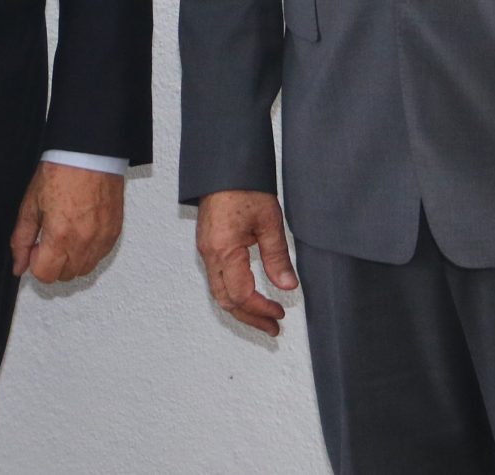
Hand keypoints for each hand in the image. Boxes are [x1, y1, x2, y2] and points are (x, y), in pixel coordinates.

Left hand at [9, 161, 124, 283]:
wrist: (89, 153)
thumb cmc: (62, 171)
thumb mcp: (30, 204)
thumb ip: (21, 239)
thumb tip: (18, 264)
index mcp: (59, 235)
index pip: (45, 275)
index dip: (35, 262)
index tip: (36, 246)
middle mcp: (83, 241)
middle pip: (64, 275)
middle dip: (53, 262)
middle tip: (50, 238)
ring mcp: (101, 238)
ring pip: (84, 269)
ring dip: (72, 259)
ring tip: (67, 234)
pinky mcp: (114, 232)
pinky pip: (100, 256)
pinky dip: (89, 251)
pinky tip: (82, 231)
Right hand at [196, 189, 297, 336]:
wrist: (224, 167)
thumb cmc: (245, 188)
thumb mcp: (269, 221)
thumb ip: (277, 257)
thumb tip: (288, 285)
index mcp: (224, 250)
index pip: (242, 295)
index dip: (261, 309)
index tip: (280, 313)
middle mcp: (210, 254)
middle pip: (226, 301)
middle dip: (250, 318)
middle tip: (273, 326)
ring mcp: (206, 251)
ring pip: (219, 292)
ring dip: (241, 308)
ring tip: (264, 316)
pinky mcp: (207, 246)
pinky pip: (217, 279)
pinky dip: (233, 293)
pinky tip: (249, 295)